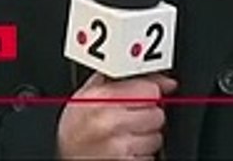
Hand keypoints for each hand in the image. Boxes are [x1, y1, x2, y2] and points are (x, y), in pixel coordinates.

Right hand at [57, 72, 176, 159]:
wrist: (66, 159)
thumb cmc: (76, 129)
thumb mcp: (88, 95)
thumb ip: (124, 80)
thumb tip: (166, 81)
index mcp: (100, 98)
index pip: (150, 89)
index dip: (146, 94)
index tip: (138, 98)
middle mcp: (109, 122)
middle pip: (157, 114)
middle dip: (146, 117)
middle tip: (126, 121)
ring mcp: (117, 147)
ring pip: (157, 138)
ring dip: (145, 139)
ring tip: (123, 138)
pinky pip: (150, 157)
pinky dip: (141, 156)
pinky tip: (123, 152)